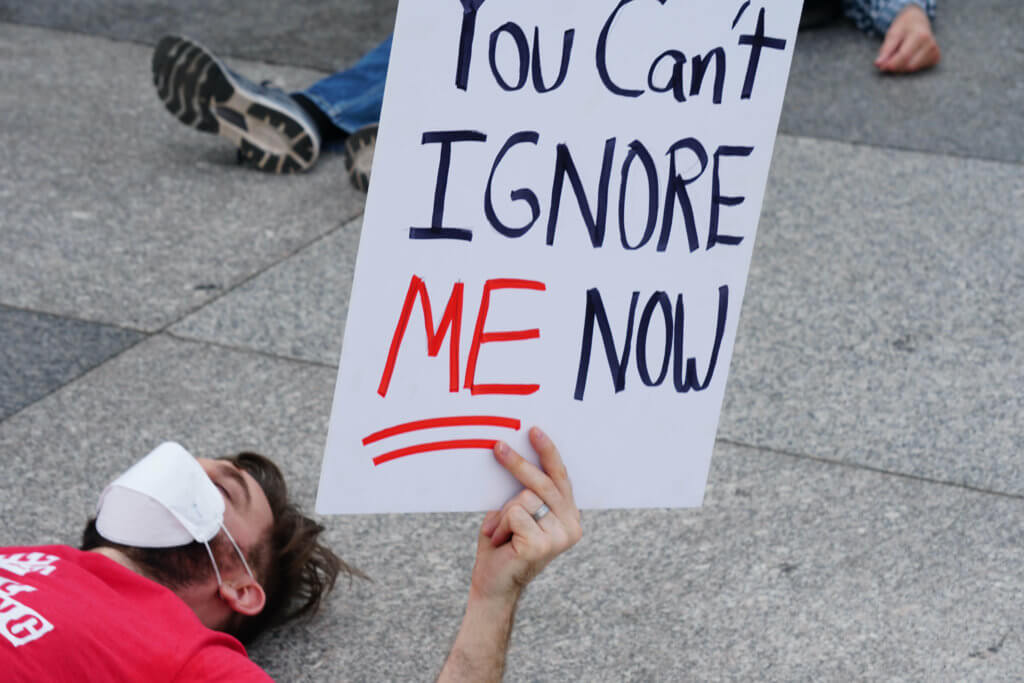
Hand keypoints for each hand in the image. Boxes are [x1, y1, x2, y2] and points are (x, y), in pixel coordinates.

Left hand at [471, 427, 581, 602]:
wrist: (493, 586)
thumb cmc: (502, 546)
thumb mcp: (515, 512)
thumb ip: (523, 491)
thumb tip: (513, 454)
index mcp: (568, 516)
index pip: (560, 478)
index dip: (547, 453)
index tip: (534, 431)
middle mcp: (570, 526)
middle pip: (543, 483)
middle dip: (518, 464)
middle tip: (498, 447)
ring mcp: (558, 537)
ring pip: (523, 498)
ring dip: (502, 514)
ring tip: (499, 534)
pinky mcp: (540, 545)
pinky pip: (514, 514)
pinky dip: (499, 525)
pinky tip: (500, 542)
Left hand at [875, 5, 940, 73]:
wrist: (918, 20)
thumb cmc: (904, 27)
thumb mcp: (893, 33)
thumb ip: (886, 50)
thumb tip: (878, 64)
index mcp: (920, 36)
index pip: (904, 56)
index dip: (891, 64)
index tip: (881, 67)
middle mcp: (930, 44)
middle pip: (909, 65)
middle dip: (895, 66)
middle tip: (887, 61)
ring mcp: (934, 51)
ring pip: (913, 69)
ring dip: (902, 66)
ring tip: (899, 55)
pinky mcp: (935, 57)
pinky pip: (918, 69)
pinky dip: (909, 65)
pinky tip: (909, 56)